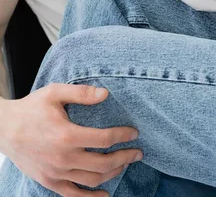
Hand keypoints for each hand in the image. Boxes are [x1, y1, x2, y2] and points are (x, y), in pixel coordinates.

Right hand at [0, 84, 141, 195]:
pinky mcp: (49, 181)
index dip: (123, 136)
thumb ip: (81, 93)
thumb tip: (106, 93)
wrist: (4, 129)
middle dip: (124, 158)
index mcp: (67, 135)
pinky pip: (73, 195)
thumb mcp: (55, 93)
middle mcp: (63, 158)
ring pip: (92, 180)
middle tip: (138, 152)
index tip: (134, 133)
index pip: (104, 139)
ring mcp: (56, 173)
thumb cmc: (31, 108)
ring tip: (124, 164)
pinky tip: (105, 194)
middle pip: (103, 163)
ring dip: (113, 173)